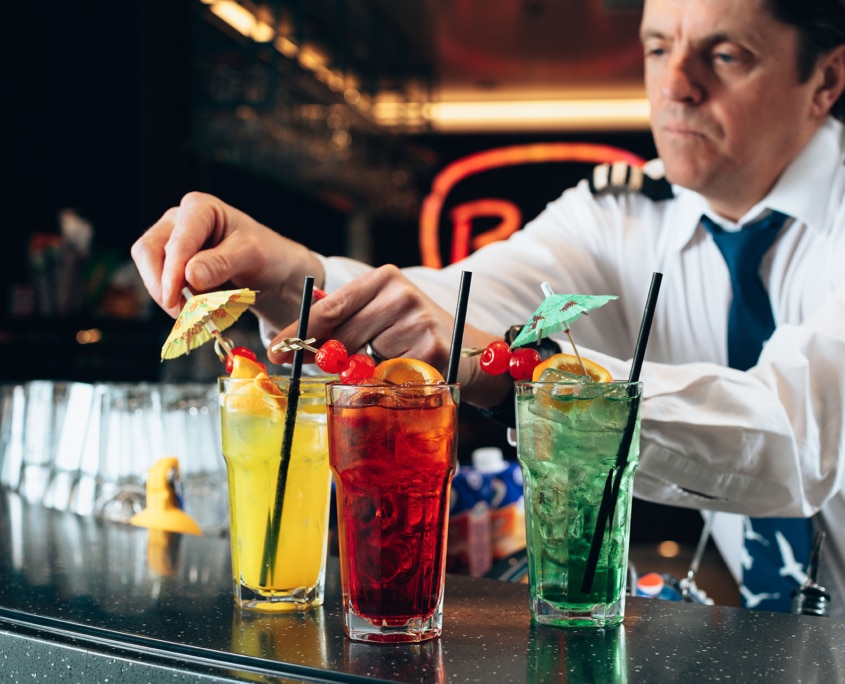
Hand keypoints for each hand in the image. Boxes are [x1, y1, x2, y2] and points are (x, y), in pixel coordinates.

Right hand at [130, 192, 321, 326]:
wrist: (271, 268)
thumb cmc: (265, 253)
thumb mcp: (252, 255)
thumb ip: (222, 263)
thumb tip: (190, 275)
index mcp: (200, 208)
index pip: (176, 241)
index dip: (171, 272)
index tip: (174, 300)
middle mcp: (179, 220)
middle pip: (149, 252)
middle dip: (162, 285)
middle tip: (183, 313)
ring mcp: (172, 241)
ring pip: (151, 270)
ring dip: (169, 296)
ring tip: (197, 314)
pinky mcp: (171, 264)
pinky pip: (160, 283)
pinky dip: (175, 300)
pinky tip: (196, 310)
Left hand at [268, 265, 511, 406]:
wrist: (470, 351)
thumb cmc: (416, 335)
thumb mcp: (382, 316)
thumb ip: (345, 322)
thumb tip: (293, 339)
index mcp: (384, 279)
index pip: (330, 306)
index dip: (299, 330)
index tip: (275, 349)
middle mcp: (400, 293)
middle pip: (341, 334)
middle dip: (322, 356)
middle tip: (310, 367)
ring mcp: (417, 320)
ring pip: (362, 358)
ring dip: (362, 370)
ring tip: (387, 361)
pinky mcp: (430, 348)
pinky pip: (387, 375)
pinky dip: (386, 381)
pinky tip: (404, 371)